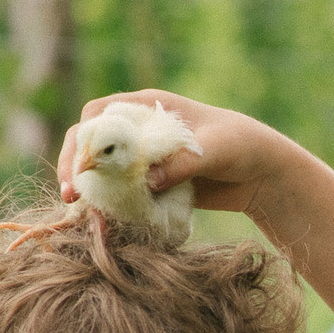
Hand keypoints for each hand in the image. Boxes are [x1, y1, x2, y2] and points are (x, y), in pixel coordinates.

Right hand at [56, 91, 290, 213]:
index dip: (82, 138)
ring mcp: (145, 159)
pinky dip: (113, 207)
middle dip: (76, 167)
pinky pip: (124, 194)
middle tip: (69, 196)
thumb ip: (182, 163)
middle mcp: (140, 130)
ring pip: (104, 172)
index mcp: (149, 107)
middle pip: (92, 144)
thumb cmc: (242, 146)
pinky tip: (107, 225)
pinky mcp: (154, 185)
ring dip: (91, 192)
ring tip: (84, 216)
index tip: (79, 167)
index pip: (100, 114)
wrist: (263, 174)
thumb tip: (147, 182)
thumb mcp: (214, 150)